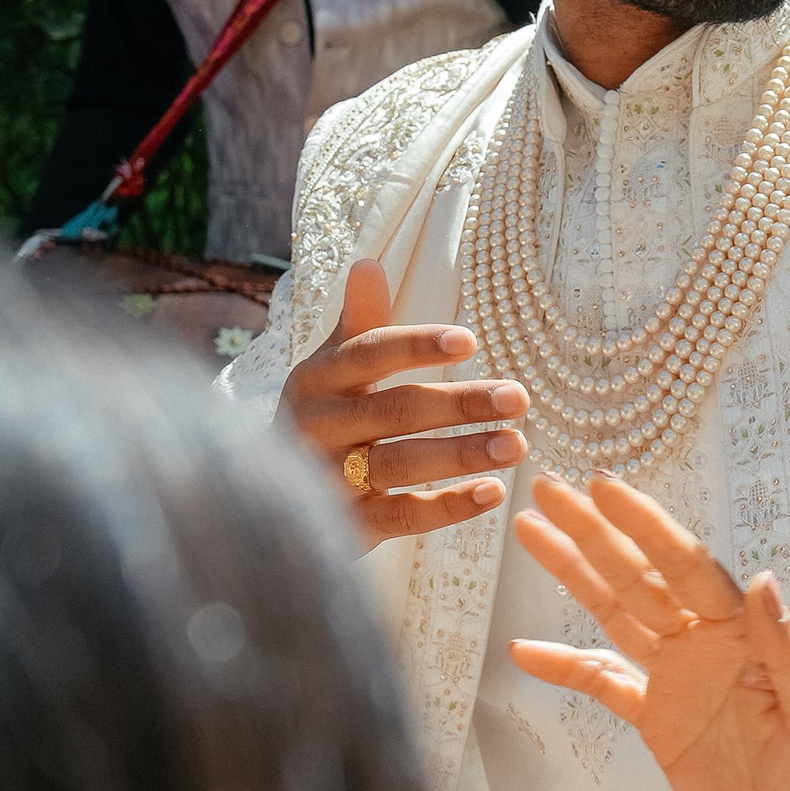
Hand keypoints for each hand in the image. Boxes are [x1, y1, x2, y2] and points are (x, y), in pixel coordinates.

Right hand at [276, 257, 528, 543]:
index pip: (368, 354)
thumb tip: (368, 263)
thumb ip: (357, 323)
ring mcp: (330, 480)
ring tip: (517, 445)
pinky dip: (449, 507)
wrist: (271, 497)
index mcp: (315, 380)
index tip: (470, 341)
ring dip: (462, 454)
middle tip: (519, 397)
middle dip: (459, 403)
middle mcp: (316, 428)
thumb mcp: (332, 370)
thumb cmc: (323, 419)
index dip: (417, 346)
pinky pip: (403, 515)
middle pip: (395, 410)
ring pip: (401, 463)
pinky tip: (493, 493)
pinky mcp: (348, 527)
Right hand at [508, 473, 789, 790]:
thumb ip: (788, 651)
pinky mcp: (657, 722)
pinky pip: (603, 683)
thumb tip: (764, 579)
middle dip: (596, 532)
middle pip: (641, 577)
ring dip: (575, 573)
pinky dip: (565, 664)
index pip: (688, 566)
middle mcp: (707, 645)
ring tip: (531, 532)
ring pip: (616, 613)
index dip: (646, 526)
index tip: (604, 488)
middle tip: (549, 488)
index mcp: (747, 636)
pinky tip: (525, 647)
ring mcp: (678, 680)